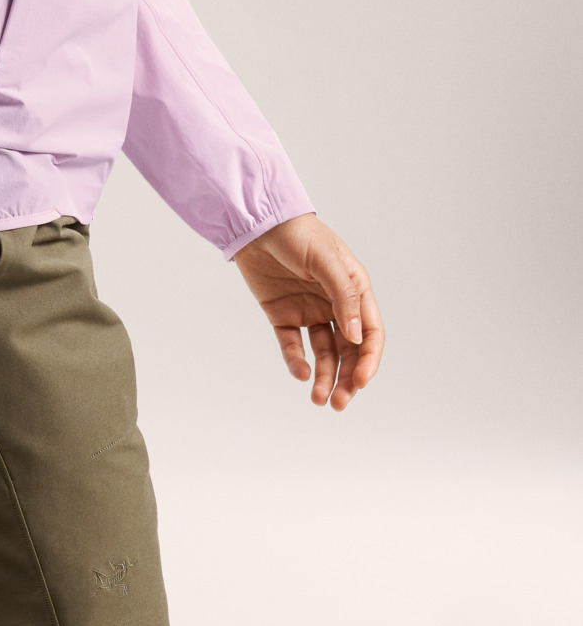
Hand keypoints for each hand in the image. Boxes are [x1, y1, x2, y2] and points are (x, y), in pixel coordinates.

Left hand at [233, 213, 383, 410]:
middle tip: (340, 403)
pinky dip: (297, 361)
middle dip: (347, 378)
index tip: (360, 381)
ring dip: (325, 377)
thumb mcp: (326, 261)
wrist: (256, 222)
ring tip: (319, 399)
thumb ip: (344, 297)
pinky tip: (300, 373)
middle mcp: (334, 304)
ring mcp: (309, 310)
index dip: (368, 359)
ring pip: (324, 353)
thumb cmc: (297, 233)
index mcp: (354, 290)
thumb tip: (358, 337)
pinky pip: (293, 344)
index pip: (370, 333)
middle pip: (348, 350)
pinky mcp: (282, 314)